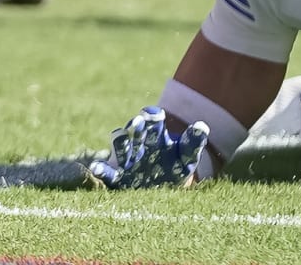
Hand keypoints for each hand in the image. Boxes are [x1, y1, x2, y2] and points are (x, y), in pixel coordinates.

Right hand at [87, 106, 210, 189]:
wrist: (162, 185)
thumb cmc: (175, 167)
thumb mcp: (186, 157)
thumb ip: (193, 142)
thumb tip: (203, 126)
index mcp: (155, 136)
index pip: (153, 122)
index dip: (153, 117)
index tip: (155, 114)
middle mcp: (139, 144)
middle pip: (137, 132)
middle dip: (137, 127)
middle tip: (139, 121)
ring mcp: (128, 160)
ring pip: (122, 147)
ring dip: (121, 141)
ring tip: (121, 135)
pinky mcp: (118, 177)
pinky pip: (108, 173)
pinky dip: (101, 169)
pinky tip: (96, 167)